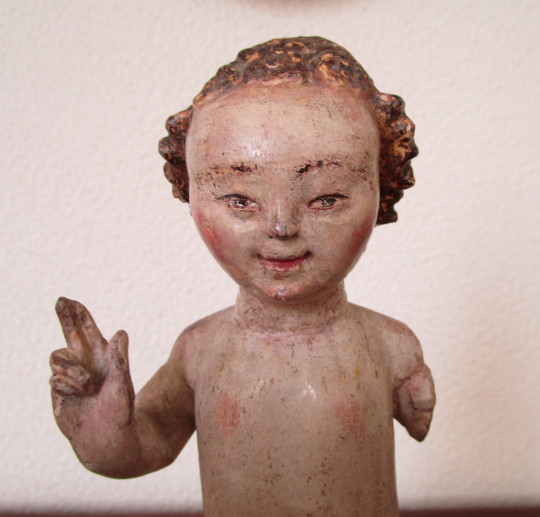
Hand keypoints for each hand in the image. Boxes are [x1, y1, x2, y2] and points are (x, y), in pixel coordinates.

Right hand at [50, 297, 134, 441]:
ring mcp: (70, 374)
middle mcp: (85, 362)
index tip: (68, 301)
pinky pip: (55, 376)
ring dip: (73, 371)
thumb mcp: (122, 382)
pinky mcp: (58, 387)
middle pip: (69, 334)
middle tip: (60, 300)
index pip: (88, 330)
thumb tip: (120, 333)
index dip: (78, 315)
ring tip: (88, 387)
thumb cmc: (118, 410)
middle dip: (65, 317)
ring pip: (58, 356)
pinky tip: (78, 396)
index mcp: (102, 356)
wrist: (105, 437)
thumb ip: (119, 358)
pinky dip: (67, 385)